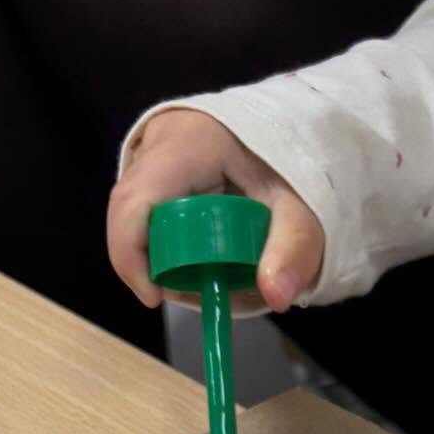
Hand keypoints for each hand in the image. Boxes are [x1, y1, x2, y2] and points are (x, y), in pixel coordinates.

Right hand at [107, 108, 324, 314]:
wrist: (287, 136)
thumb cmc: (289, 166)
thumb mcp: (302, 207)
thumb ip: (294, 249)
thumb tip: (276, 296)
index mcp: (187, 143)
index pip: (134, 201)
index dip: (131, 254)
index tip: (155, 296)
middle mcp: (157, 144)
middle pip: (131, 216)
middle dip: (159, 264)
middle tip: (203, 288)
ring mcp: (150, 156)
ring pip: (137, 220)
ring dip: (169, 259)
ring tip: (215, 270)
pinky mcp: (153, 172)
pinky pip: (148, 217)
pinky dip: (174, 247)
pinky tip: (208, 255)